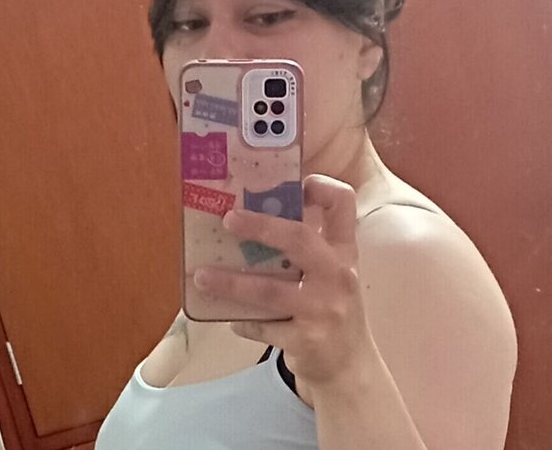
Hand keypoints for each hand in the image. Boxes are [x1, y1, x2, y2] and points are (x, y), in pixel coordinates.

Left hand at [192, 174, 379, 388]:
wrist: (350, 367)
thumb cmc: (331, 310)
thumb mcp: (331, 274)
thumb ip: (305, 250)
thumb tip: (248, 222)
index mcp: (344, 251)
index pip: (343, 204)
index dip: (320, 186)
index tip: (292, 183)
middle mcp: (339, 275)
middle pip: (300, 238)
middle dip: (260, 226)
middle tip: (227, 219)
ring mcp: (325, 308)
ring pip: (269, 290)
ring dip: (230, 282)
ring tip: (202, 276)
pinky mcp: (307, 339)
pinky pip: (262, 325)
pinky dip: (241, 320)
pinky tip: (229, 317)